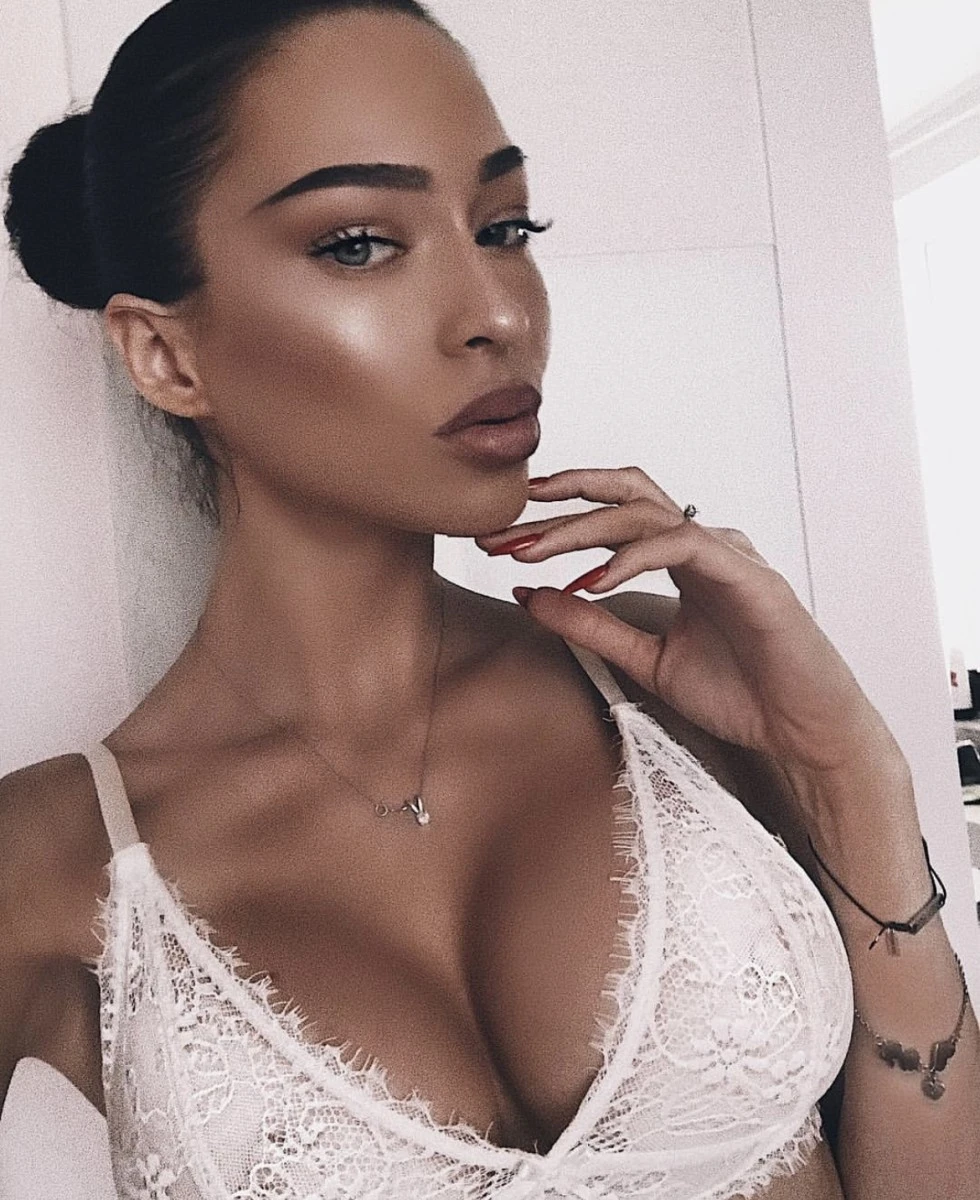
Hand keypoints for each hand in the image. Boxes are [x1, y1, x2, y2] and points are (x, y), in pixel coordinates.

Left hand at [477, 467, 903, 797]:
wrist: (800, 732)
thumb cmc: (738, 693)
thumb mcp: (645, 659)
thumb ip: (591, 625)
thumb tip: (529, 595)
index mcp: (681, 558)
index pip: (611, 515)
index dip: (554, 517)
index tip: (500, 533)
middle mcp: (703, 544)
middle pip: (622, 498)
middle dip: (555, 509)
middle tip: (498, 530)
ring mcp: (727, 555)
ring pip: (645, 514)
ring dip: (581, 530)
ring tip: (531, 552)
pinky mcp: (748, 577)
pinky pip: (683, 546)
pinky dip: (634, 557)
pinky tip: (592, 579)